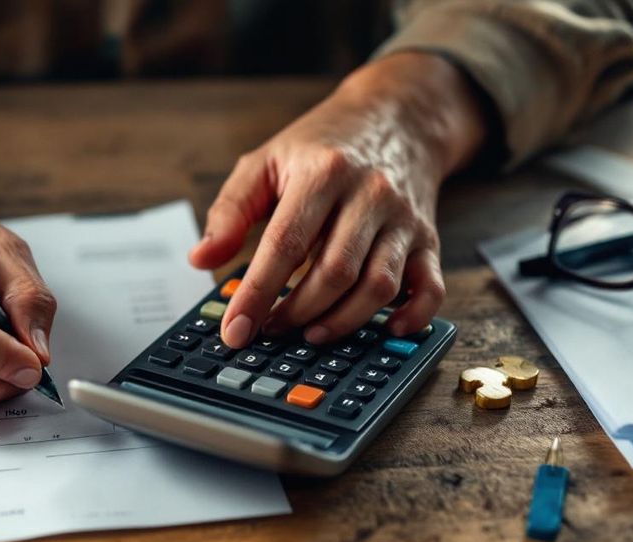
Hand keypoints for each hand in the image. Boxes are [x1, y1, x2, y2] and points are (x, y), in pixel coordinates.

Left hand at [190, 52, 483, 346]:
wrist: (395, 115)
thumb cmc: (321, 146)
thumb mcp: (265, 162)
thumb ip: (231, 210)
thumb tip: (201, 260)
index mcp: (322, 172)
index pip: (285, 244)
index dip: (257, 293)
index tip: (235, 330)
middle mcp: (370, 193)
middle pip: (334, 272)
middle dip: (296, 312)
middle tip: (269, 330)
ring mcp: (403, 217)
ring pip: (378, 285)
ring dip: (341, 321)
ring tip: (309, 334)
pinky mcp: (427, 237)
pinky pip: (430, 286)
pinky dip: (414, 315)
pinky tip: (387, 329)